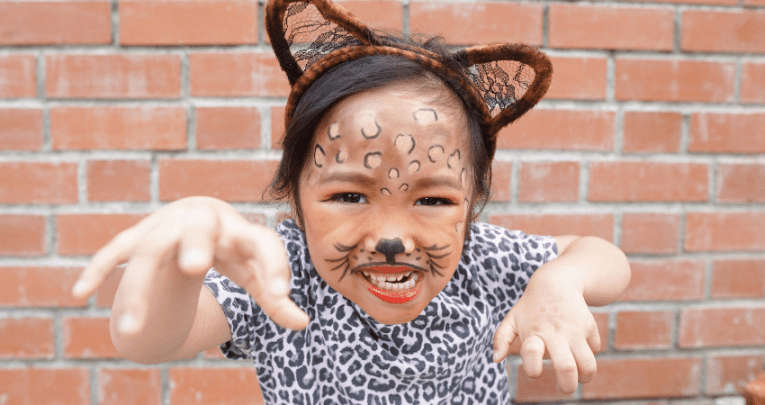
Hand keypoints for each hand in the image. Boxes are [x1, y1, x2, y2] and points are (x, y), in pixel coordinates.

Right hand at [72, 196, 309, 332]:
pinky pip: (116, 249)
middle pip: (201, 227)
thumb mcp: (256, 274)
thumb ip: (276, 298)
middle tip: (196, 266)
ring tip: (131, 331)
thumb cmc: (236, 252)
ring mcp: (169, 226)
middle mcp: (206, 222)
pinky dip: (99, 269)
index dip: (273, 266)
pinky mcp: (140, 236)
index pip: (263, 242)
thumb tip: (305, 324)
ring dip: (140, 286)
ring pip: (151, 250)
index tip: (280, 296)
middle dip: (197, 243)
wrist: (200, 216)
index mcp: (241, 231)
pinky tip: (79, 292)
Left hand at [492, 265, 600, 393]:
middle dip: (567, 386)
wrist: (556, 281)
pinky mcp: (589, 327)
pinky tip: (580, 349)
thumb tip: (496, 359)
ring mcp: (575, 331)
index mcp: (534, 333)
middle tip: (564, 387)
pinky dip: (589, 355)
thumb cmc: (530, 306)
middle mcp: (556, 333)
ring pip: (588, 365)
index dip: (533, 369)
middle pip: (566, 367)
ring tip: (579, 377)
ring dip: (585, 377)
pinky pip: (594, 350)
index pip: (532, 354)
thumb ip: (501, 338)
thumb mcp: (512, 318)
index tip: (535, 372)